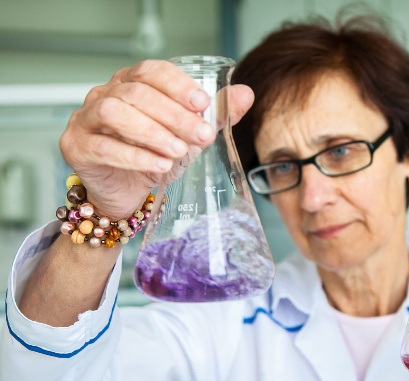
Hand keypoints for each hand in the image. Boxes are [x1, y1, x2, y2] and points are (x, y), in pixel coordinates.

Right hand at [59, 59, 253, 219]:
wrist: (128, 194)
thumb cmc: (156, 156)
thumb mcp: (190, 135)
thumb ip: (216, 114)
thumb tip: (245, 94)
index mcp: (131, 83)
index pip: (151, 70)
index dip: (177, 84)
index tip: (203, 103)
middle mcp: (105, 95)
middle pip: (137, 93)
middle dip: (174, 115)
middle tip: (202, 136)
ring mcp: (86, 119)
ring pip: (115, 113)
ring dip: (152, 132)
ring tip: (179, 151)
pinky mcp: (76, 147)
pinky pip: (103, 147)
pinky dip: (135, 156)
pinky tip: (160, 166)